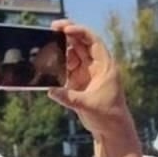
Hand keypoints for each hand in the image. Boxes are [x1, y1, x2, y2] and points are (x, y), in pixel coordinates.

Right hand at [46, 19, 131, 137]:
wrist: (111, 129)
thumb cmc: (107, 116)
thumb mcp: (87, 106)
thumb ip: (68, 97)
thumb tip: (50, 90)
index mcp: (105, 66)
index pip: (93, 42)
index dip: (80, 32)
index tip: (65, 29)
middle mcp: (96, 66)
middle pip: (81, 43)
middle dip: (67, 33)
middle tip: (52, 27)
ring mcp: (86, 73)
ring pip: (72, 54)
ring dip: (60, 49)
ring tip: (46, 48)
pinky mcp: (78, 82)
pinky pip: (66, 67)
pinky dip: (57, 64)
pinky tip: (48, 63)